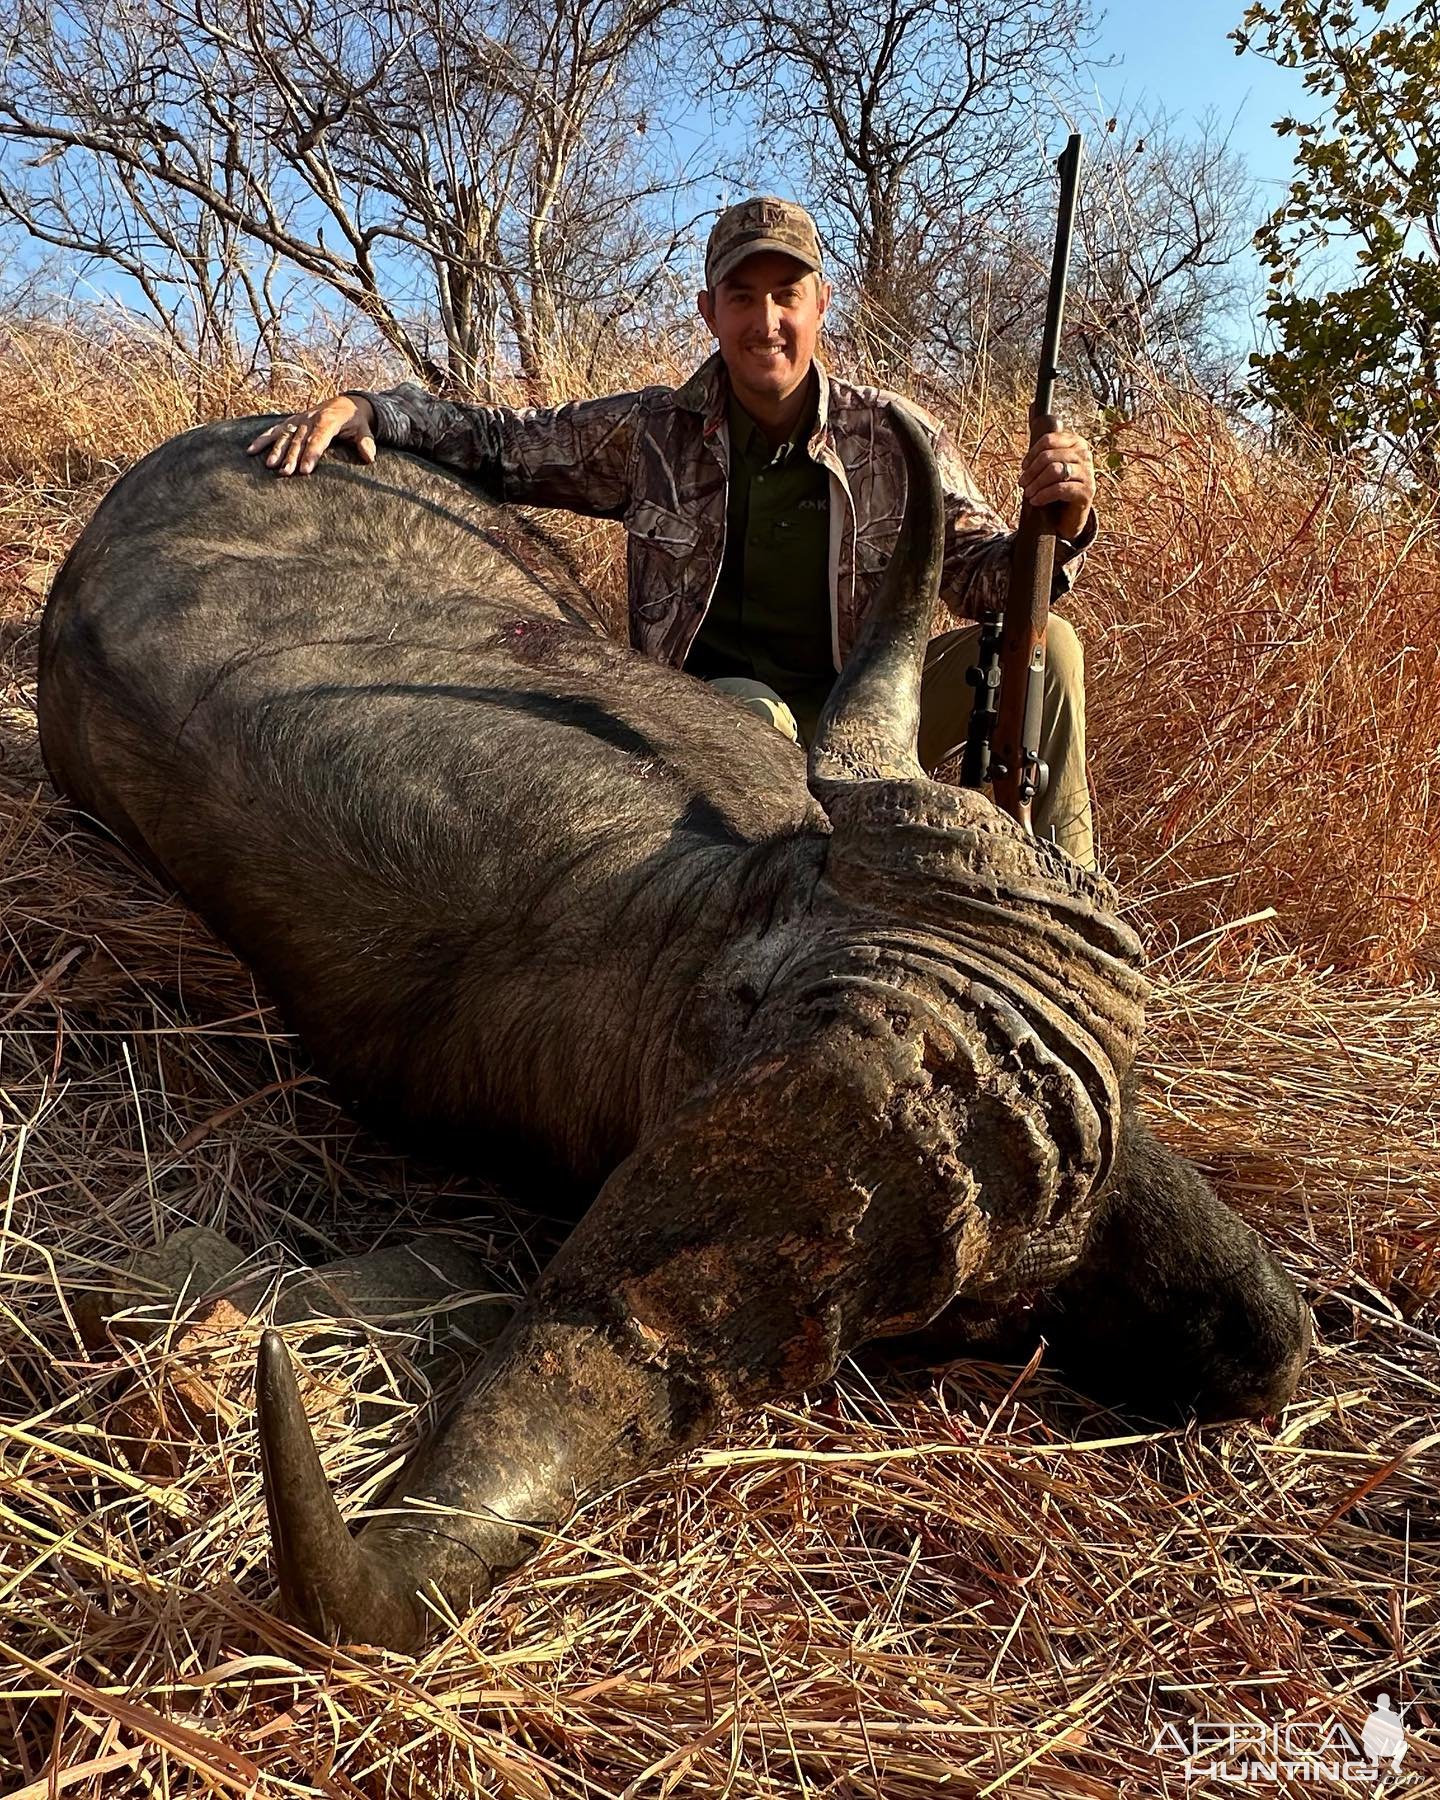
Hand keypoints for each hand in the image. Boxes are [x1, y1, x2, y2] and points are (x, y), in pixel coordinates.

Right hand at [246, 395, 377, 475]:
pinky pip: (276, 430)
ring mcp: (300, 419)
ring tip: (270, 465)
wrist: (347, 403)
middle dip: (292, 457)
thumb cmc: (356, 420)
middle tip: (286, 473)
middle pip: (300, 439)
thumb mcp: (365, 429)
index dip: (311, 454)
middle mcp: (311, 418)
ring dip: (277, 450)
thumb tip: (369, 456)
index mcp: (329, 420)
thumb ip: (366, 443)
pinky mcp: (293, 421)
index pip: (319, 438)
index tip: (305, 470)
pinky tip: (251, 450)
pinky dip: (263, 439)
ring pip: (286, 435)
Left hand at [1020, 428, 1093, 540]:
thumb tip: (1032, 409)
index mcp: (1076, 442)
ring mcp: (1088, 473)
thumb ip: (1044, 444)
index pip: (1049, 440)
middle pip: (1050, 456)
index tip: (1024, 467)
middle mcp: (1084, 454)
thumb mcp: (1050, 463)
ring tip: (1028, 493)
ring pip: (1055, 471)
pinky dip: (1044, 495)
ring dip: (1036, 484)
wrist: (1071, 515)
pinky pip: (1060, 489)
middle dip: (1032, 471)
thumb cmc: (1058, 485)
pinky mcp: (1087, 492)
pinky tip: (1035, 501)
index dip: (1032, 453)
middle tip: (1022, 483)